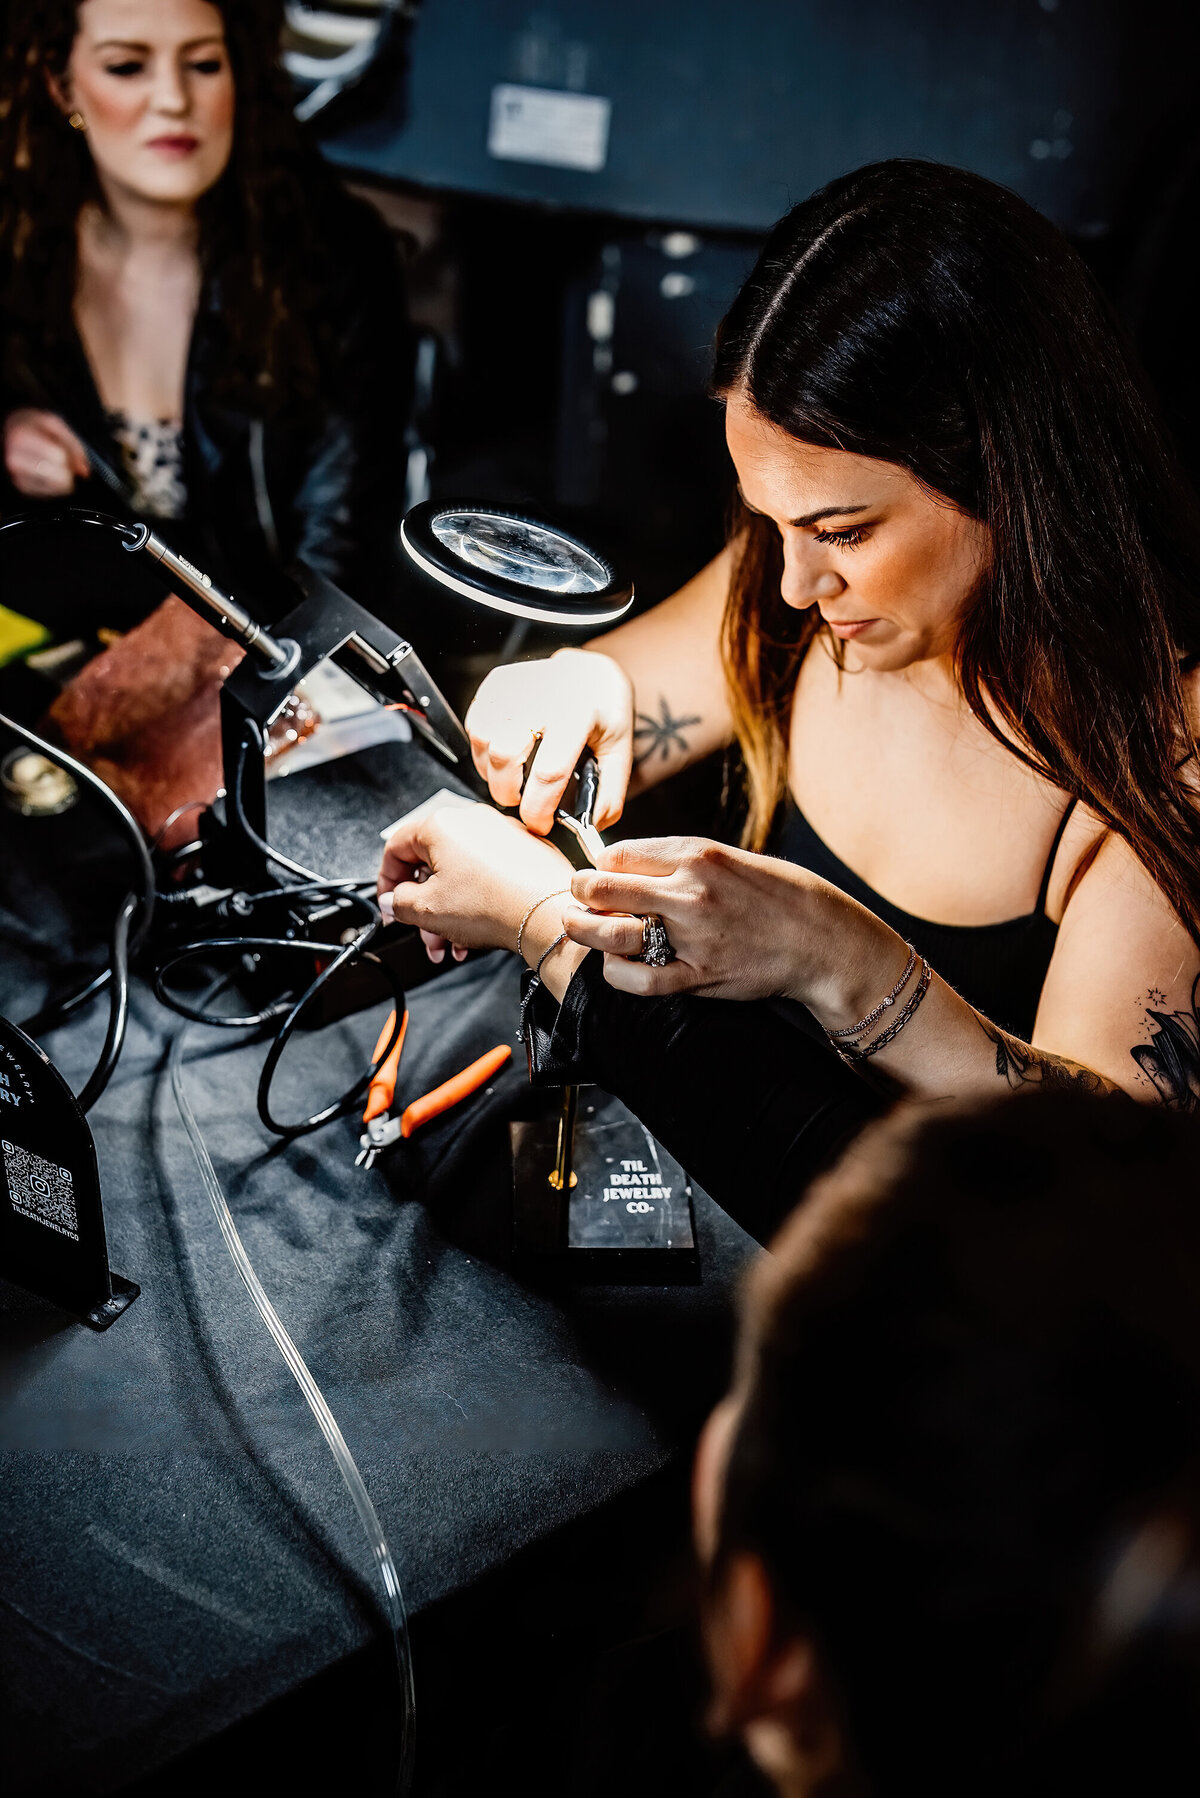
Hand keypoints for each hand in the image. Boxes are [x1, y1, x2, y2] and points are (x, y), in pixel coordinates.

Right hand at [4, 409, 90, 496]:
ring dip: (64, 477)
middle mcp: (16, 459)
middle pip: (60, 476)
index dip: (70, 455)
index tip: (67, 451)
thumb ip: (73, 444)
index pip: (59, 457)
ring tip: (53, 463)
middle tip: (62, 458)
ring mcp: (17, 475)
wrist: (10, 430)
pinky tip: (48, 471)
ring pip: (58, 488)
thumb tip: (85, 471)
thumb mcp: (53, 423)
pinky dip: (56, 484)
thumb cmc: (32, 425)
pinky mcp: (22, 487)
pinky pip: (51, 493)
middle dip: (68, 468)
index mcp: (22, 438)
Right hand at [378, 801, 575, 961]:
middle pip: (431, 864)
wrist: (549, 916)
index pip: (396, 847)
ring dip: (448, 911)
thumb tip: (395, 900)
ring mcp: (503, 834)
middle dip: (422, 906)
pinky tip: (475, 929)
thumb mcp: (427, 909)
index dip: (387, 882)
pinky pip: (488, 874)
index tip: (391, 904)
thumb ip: (399, 902)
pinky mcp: (525, 851)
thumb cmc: (496, 905)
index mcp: (442, 824)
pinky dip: (476, 900)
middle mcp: (473, 821)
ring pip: (460, 874)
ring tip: (450, 942)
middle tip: (422, 932)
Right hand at [464, 646, 633, 834]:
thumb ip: (608, 797)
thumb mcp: (620, 755)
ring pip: (483, 742)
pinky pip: (475, 726)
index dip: (538, 809)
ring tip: (515, 777)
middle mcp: (543, 694)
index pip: (548, 772)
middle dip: (507, 793)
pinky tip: (507, 755)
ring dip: (492, 772)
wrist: (591, 675)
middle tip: (523, 801)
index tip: (540, 824)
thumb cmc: (604, 717)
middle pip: (504, 757)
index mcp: (578, 714)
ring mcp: (516, 685)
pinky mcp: (497, 682)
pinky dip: (484, 750)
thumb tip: (587, 828)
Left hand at [565, 836, 847, 1002]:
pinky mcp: (699, 976)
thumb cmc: (777, 895)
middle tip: (576, 899)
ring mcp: (692, 936)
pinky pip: (637, 979)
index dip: (598, 866)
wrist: (821, 938)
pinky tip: (616, 964)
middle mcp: (689, 892)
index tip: (598, 875)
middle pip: (601, 888)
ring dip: (585, 931)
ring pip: (610, 932)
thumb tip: (625, 864)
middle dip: (579, 893)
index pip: (616, 855)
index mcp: (696, 855)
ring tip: (580, 928)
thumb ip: (678, 861)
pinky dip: (616, 972)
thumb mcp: (729, 858)